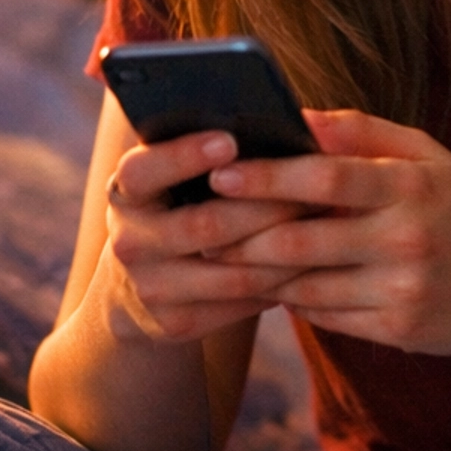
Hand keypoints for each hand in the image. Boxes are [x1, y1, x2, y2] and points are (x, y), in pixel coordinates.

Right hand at [103, 130, 301, 344]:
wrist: (143, 285)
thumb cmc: (180, 207)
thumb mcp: (175, 177)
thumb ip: (208, 154)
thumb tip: (280, 126)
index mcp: (125, 191)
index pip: (143, 170)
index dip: (184, 155)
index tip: (229, 140)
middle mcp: (127, 240)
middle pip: (204, 225)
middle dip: (266, 207)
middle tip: (315, 191)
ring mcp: (148, 287)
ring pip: (231, 272)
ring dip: (284, 251)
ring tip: (325, 228)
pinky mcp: (173, 324)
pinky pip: (239, 304)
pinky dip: (279, 284)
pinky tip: (309, 265)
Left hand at [206, 109, 450, 356]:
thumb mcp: (428, 157)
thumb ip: (362, 133)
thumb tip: (296, 114)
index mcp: (411, 185)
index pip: (326, 177)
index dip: (267, 176)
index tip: (219, 173)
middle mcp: (407, 238)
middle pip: (301, 239)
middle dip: (240, 235)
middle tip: (196, 228)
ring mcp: (403, 290)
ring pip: (304, 286)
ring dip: (256, 273)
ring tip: (217, 259)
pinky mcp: (398, 332)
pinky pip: (325, 316)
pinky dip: (293, 301)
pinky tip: (271, 286)